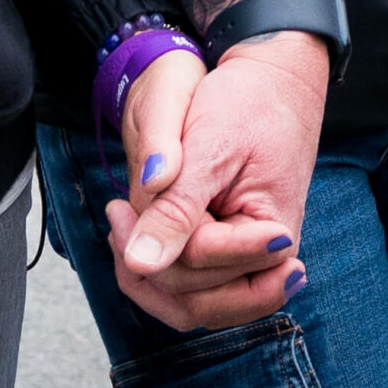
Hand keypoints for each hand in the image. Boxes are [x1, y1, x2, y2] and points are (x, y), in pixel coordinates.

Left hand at [105, 32, 325, 330]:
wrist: (271, 84)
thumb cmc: (248, 105)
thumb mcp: (208, 148)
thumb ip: (177, 210)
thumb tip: (140, 263)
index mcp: (272, 238)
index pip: (199, 267)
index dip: (153, 241)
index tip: (119, 204)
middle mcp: (265, 263)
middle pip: (195, 300)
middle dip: (147, 262)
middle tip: (116, 209)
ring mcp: (248, 263)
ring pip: (191, 303)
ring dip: (148, 272)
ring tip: (121, 219)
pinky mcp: (231, 255)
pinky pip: (194, 286)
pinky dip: (159, 265)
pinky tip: (135, 231)